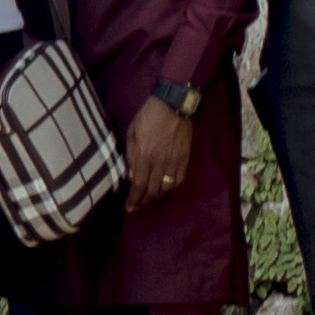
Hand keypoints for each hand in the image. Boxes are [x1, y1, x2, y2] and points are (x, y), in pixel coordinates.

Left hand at [122, 95, 196, 210]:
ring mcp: (175, 161)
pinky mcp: (185, 158)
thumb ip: (131, 156)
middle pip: (152, 190)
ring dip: (156, 197)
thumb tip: (131, 176)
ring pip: (166, 188)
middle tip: (136, 207)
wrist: (172, 106)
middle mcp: (160, 162)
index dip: (134, 199)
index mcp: (145, 156)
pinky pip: (179, 180)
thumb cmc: (147, 117)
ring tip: (148, 200)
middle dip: (143, 202)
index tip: (129, 207)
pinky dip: (170, 189)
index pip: (139, 185)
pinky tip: (163, 190)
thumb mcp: (132, 134)